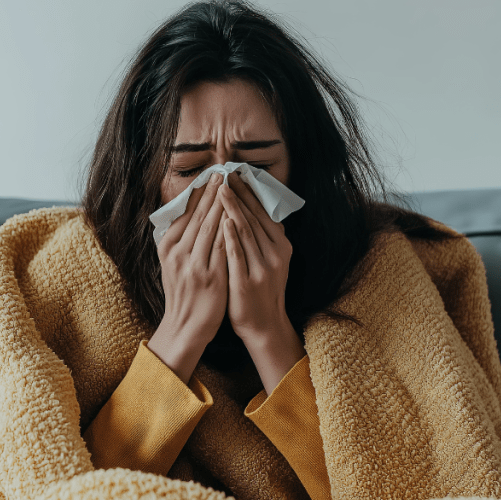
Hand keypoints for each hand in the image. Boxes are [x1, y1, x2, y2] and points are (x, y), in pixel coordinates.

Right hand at [148, 173, 228, 383]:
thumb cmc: (183, 292)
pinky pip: (223, 247)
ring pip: (212, 228)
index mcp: (167, 247)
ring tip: (233, 186)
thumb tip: (189, 211)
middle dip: (213, 192)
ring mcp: (194, 265)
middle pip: (199, 216)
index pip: (186, 213)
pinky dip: (231, 230)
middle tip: (224, 171)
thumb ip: (180, 238)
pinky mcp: (210, 277)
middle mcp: (178, 253)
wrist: (185, 326)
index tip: (211, 175)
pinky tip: (239, 216)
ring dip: (223, 205)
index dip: (200, 193)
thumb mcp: (172, 262)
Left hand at [219, 172, 304, 393]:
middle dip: (238, 194)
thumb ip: (260, 237)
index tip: (235, 174)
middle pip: (254, 218)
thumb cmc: (259, 290)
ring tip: (220, 189)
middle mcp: (275, 254)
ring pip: (246, 232)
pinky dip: (230, 236)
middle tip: (225, 174)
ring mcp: (262, 268)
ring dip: (232, 208)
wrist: (263, 326)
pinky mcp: (247, 282)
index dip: (249, 192)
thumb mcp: (268, 260)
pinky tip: (222, 221)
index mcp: (281, 246)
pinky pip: (237, 254)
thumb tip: (248, 208)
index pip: (263, 212)